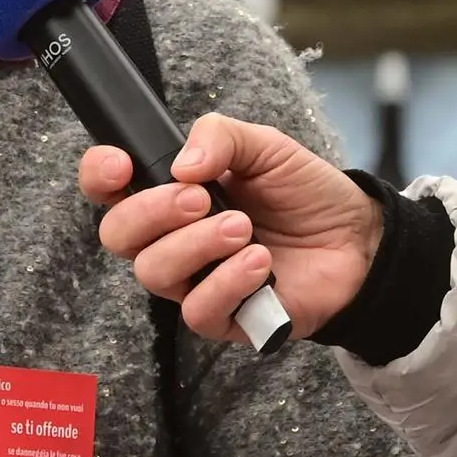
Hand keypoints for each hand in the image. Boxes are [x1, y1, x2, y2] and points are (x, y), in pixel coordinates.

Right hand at [76, 113, 381, 344]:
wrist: (357, 239)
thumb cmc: (304, 193)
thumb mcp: (265, 146)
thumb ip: (221, 138)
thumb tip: (180, 164)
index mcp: (171, 192)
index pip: (110, 188)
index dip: (100, 176)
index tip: (119, 165)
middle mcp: (172, 238)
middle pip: (117, 235)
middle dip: (151, 212)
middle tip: (199, 198)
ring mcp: (194, 280)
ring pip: (153, 272)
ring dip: (196, 245)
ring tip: (243, 228)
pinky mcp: (224, 318)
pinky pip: (198, 309)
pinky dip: (227, 282)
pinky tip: (260, 263)